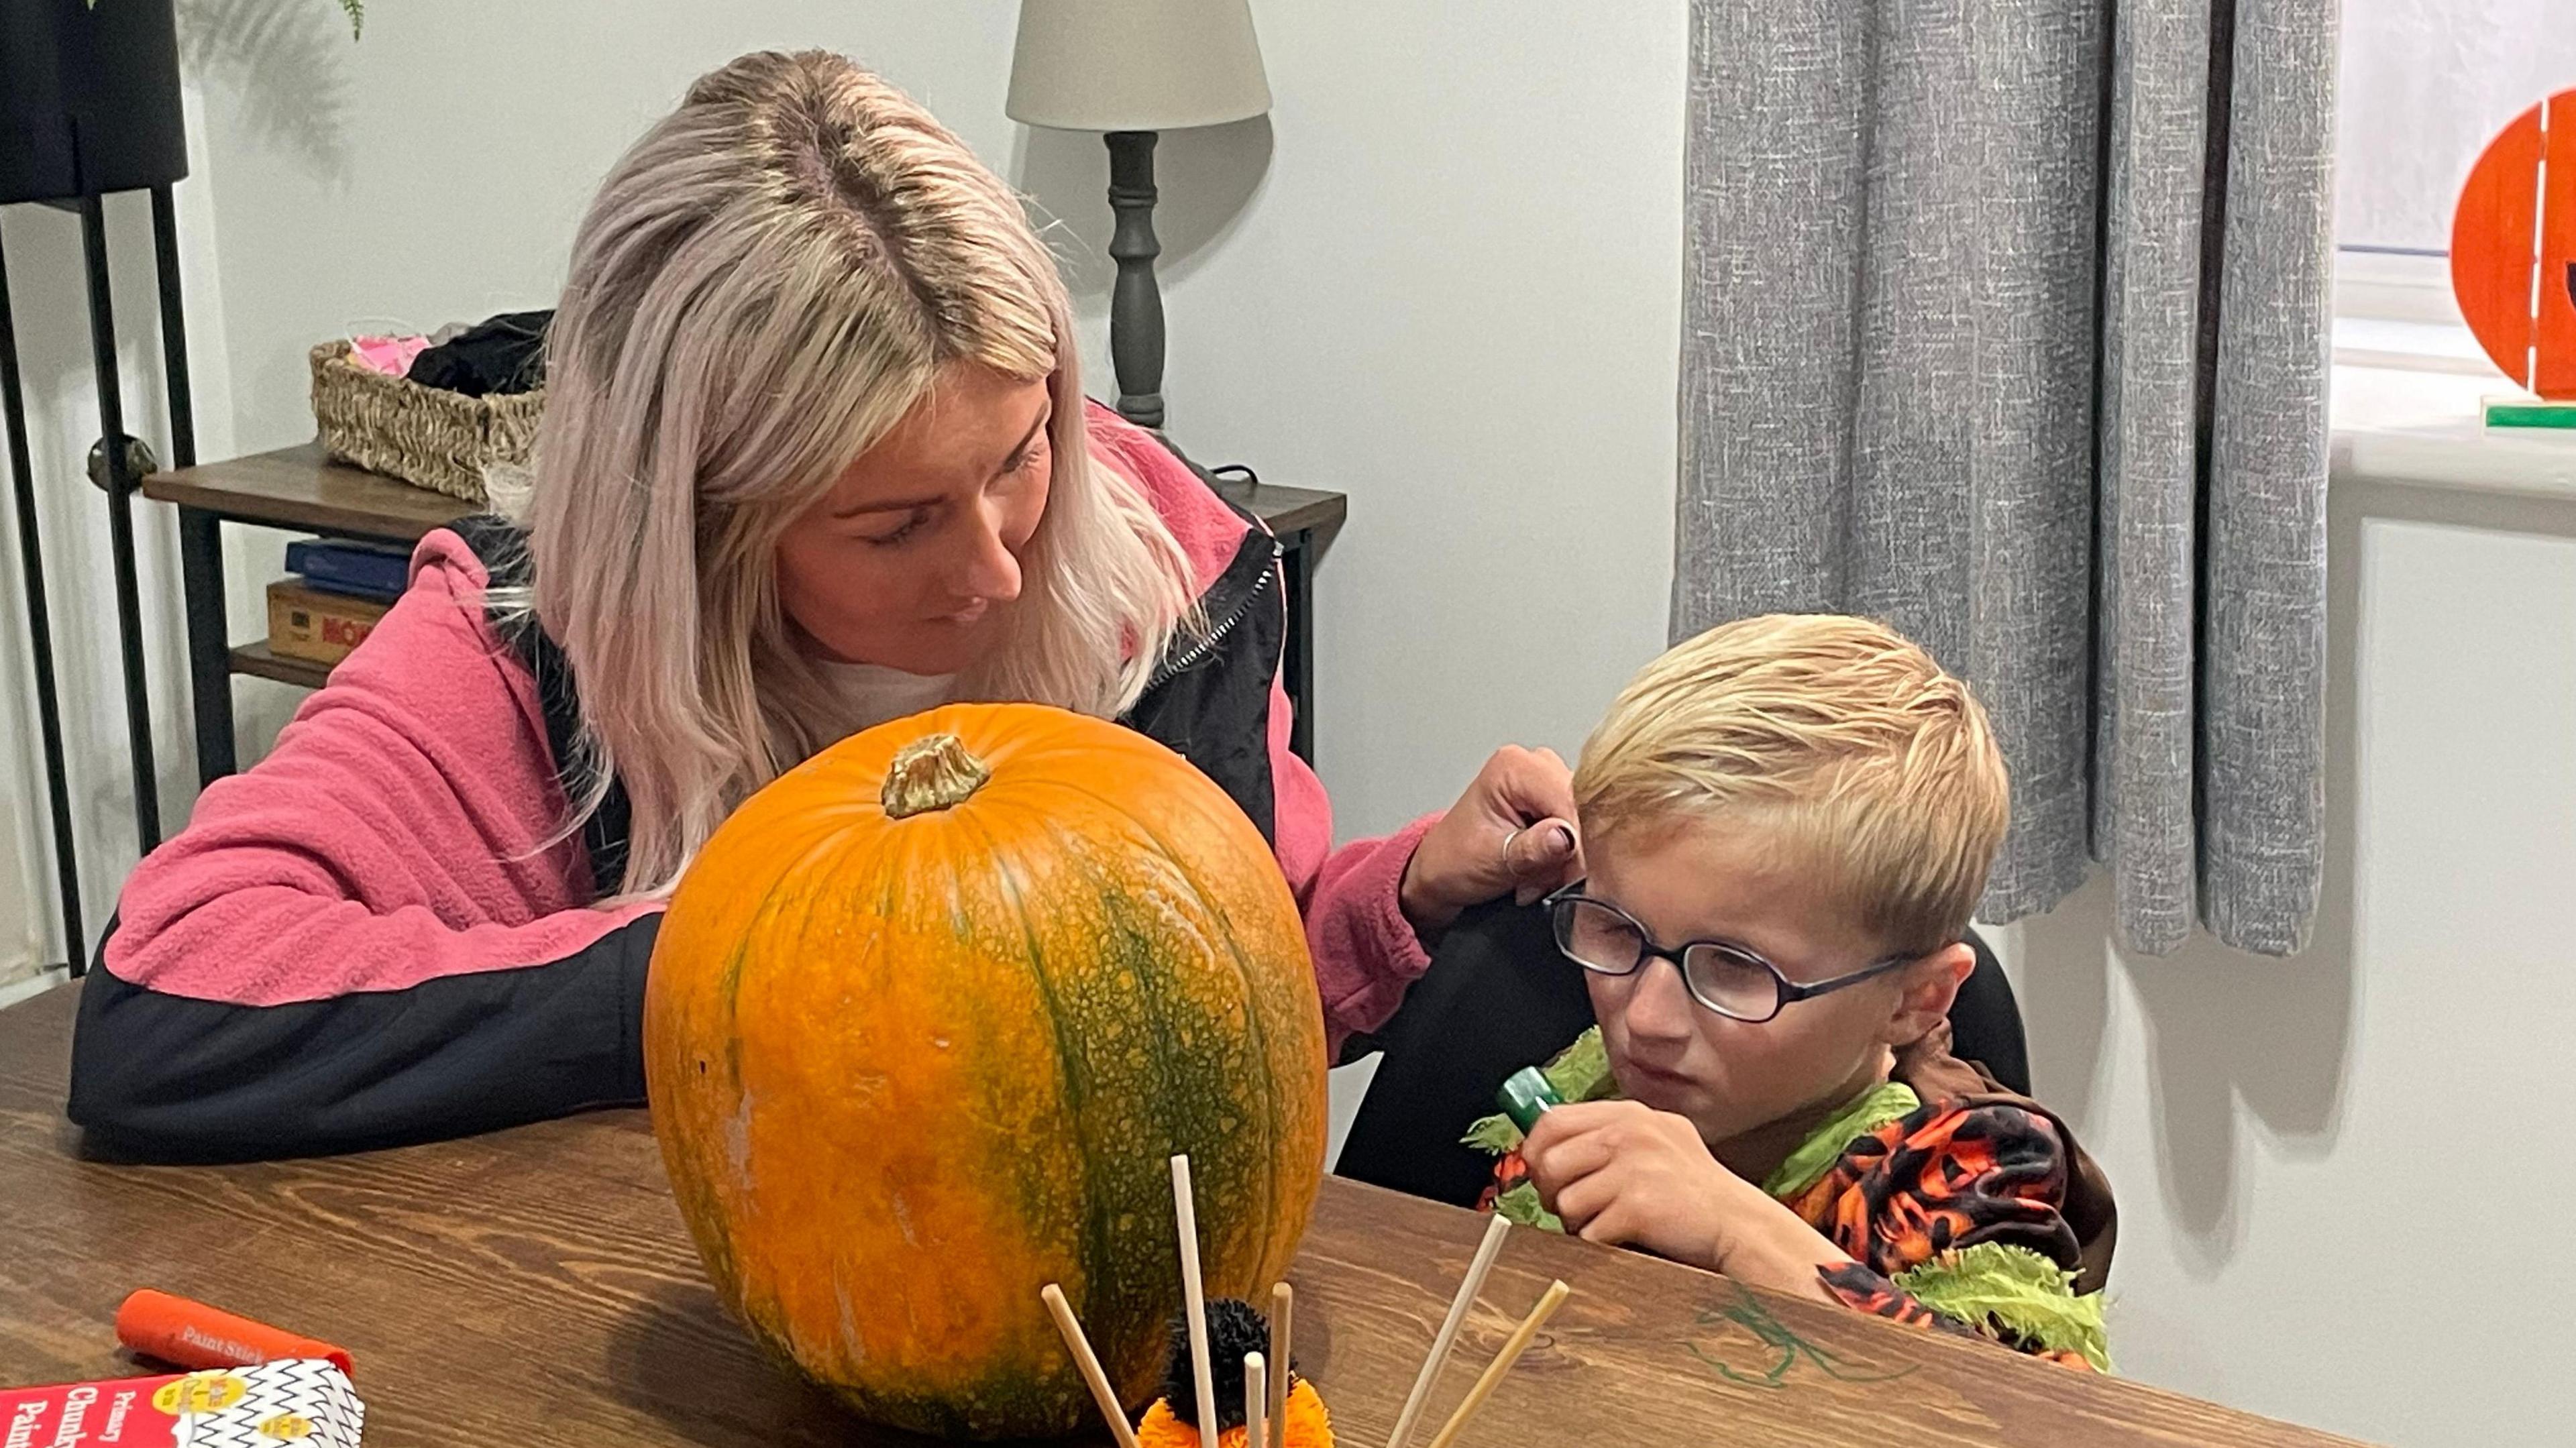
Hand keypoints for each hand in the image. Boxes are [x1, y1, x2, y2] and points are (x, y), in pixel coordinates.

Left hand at [1398, 746, 1580, 931]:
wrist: (1442, 873)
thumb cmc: (1455, 860)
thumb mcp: (1492, 861)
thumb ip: (1531, 850)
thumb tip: (1566, 838)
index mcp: (1514, 767)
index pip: (1567, 798)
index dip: (1576, 840)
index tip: (1574, 876)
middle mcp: (1534, 765)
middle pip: (1581, 808)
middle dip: (1570, 852)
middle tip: (1544, 881)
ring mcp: (1547, 783)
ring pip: (1584, 823)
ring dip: (1566, 859)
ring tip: (1534, 878)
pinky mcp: (1554, 803)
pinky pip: (1578, 831)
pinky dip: (1564, 858)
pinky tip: (1541, 871)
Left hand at [1523, 1101, 1852, 1294]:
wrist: (1740, 1224)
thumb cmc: (1695, 1191)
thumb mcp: (1659, 1141)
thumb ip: (1611, 1136)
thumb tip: (1546, 1149)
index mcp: (1631, 1114)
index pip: (1553, 1120)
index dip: (1536, 1151)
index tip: (1542, 1174)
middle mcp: (1630, 1133)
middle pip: (1550, 1162)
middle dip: (1551, 1193)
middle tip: (1571, 1209)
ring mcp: (1635, 1168)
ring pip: (1566, 1202)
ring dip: (1578, 1223)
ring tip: (1608, 1224)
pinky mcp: (1638, 1206)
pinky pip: (1589, 1233)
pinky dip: (1600, 1244)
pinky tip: (1624, 1239)